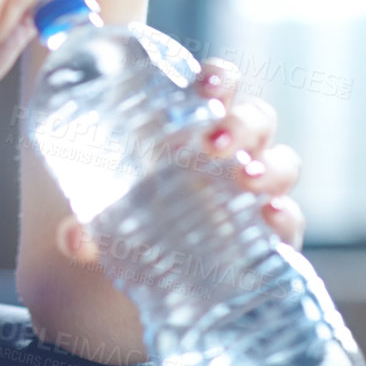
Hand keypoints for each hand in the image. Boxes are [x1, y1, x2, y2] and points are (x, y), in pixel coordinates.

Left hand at [53, 56, 305, 264]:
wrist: (150, 287)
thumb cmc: (131, 225)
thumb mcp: (101, 218)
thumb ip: (85, 227)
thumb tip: (75, 239)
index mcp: (193, 127)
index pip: (218, 86)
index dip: (219, 78)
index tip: (203, 86)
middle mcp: (232, 155)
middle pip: (256, 120)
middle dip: (243, 123)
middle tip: (213, 141)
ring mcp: (254, 195)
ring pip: (281, 163)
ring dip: (269, 166)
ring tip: (244, 178)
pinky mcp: (270, 238)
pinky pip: (290, 221)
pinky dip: (287, 216)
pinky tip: (271, 216)